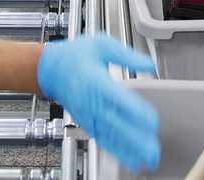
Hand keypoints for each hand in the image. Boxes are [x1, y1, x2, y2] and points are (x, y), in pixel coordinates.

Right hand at [38, 35, 159, 172]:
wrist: (50, 69)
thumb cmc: (75, 55)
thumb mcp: (102, 45)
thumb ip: (128, 56)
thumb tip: (150, 65)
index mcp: (96, 81)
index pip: (117, 99)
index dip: (134, 111)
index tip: (151, 120)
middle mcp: (91, 102)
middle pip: (115, 124)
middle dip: (135, 139)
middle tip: (153, 150)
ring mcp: (88, 115)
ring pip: (109, 136)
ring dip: (128, 149)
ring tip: (146, 159)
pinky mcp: (87, 123)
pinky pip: (103, 139)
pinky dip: (116, 150)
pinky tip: (130, 158)